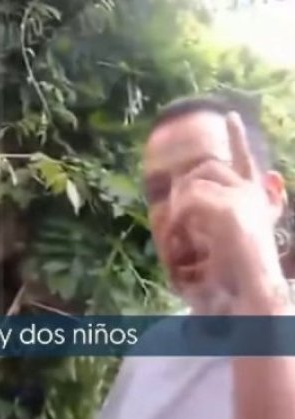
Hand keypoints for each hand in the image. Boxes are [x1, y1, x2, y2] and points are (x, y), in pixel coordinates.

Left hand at [167, 112, 284, 311]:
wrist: (253, 292)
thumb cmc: (239, 270)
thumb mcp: (232, 235)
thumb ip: (224, 211)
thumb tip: (230, 183)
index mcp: (253, 198)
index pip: (245, 161)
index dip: (237, 139)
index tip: (230, 115)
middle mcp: (251, 193)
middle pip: (206, 168)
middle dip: (184, 188)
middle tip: (175, 219)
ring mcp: (242, 199)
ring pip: (193, 183)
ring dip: (177, 209)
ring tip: (176, 236)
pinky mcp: (230, 210)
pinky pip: (189, 201)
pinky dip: (176, 219)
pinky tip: (177, 238)